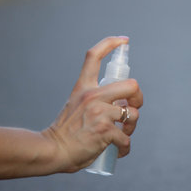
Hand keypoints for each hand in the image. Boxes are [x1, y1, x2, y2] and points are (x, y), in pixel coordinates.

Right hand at [42, 36, 142, 172]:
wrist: (52, 151)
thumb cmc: (65, 131)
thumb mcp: (75, 104)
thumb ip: (95, 99)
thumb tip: (121, 104)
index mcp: (84, 87)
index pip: (94, 56)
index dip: (111, 43)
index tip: (124, 40)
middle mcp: (93, 96)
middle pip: (132, 85)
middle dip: (139, 98)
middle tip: (132, 108)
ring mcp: (100, 113)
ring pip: (133, 114)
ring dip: (131, 127)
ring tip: (123, 134)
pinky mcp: (105, 132)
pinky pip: (126, 138)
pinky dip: (125, 147)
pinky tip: (118, 151)